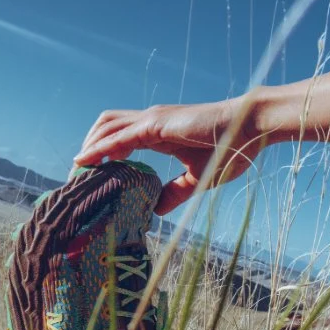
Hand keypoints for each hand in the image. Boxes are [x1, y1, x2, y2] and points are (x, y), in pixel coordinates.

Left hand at [74, 97, 265, 213]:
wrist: (248, 128)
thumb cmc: (230, 149)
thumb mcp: (198, 178)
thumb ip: (176, 192)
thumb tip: (156, 209)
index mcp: (160, 133)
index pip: (122, 137)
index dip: (104, 151)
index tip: (93, 172)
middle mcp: (151, 121)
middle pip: (107, 125)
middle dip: (90, 144)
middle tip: (81, 171)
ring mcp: (152, 120)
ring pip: (107, 126)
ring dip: (90, 144)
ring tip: (80, 166)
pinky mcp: (155, 124)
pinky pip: (120, 136)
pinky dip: (101, 147)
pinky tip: (88, 160)